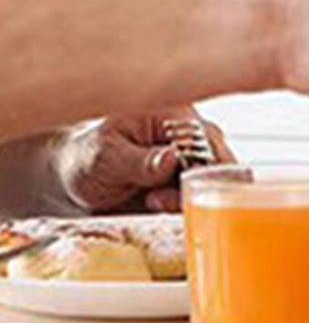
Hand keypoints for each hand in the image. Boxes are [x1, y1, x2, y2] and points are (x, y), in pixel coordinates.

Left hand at [55, 109, 233, 212]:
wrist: (74, 180)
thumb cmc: (85, 158)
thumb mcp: (105, 158)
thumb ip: (140, 160)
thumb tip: (173, 158)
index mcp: (173, 115)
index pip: (207, 139)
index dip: (202, 164)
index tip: (180, 185)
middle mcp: (190, 135)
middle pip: (219, 162)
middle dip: (195, 186)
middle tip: (159, 198)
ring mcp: (192, 159)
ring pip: (214, 184)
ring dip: (187, 199)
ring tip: (153, 201)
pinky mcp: (188, 181)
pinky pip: (202, 198)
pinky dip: (183, 207)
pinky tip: (156, 205)